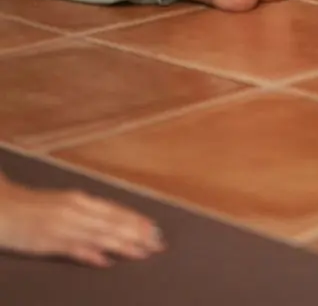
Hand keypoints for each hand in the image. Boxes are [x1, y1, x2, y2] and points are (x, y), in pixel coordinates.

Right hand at [0, 179, 163, 266]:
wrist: (2, 207)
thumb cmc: (32, 207)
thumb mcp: (62, 206)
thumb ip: (85, 215)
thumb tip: (108, 228)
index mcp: (79, 200)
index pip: (115, 210)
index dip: (136, 220)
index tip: (157, 229)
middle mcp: (75, 209)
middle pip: (112, 223)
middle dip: (137, 233)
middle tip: (159, 243)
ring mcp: (62, 225)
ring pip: (99, 235)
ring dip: (123, 244)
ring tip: (143, 252)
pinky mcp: (47, 241)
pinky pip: (72, 248)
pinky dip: (90, 253)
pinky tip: (106, 260)